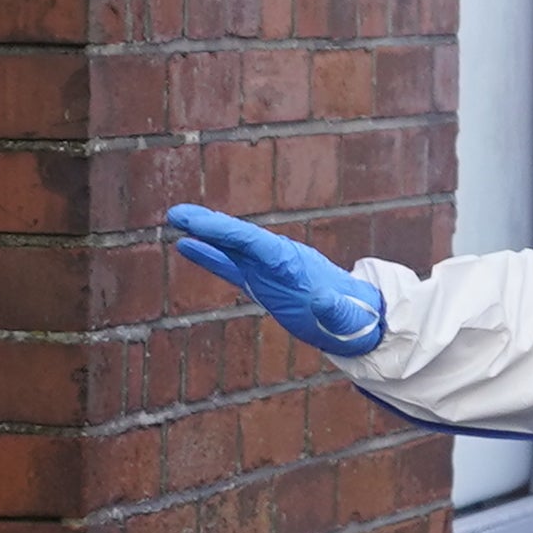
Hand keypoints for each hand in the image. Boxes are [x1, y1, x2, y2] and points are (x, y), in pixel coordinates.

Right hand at [168, 202, 386, 354]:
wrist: (357, 315)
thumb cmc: (350, 319)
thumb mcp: (345, 318)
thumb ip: (334, 309)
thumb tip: (323, 298)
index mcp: (293, 265)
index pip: (256, 244)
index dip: (227, 233)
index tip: (200, 225)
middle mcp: (277, 259)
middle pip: (239, 237)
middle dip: (209, 224)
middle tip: (176, 213)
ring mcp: (267, 268)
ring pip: (231, 247)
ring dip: (204, 233)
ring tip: (175, 218)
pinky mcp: (261, 280)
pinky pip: (231, 266)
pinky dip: (209, 255)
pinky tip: (186, 246)